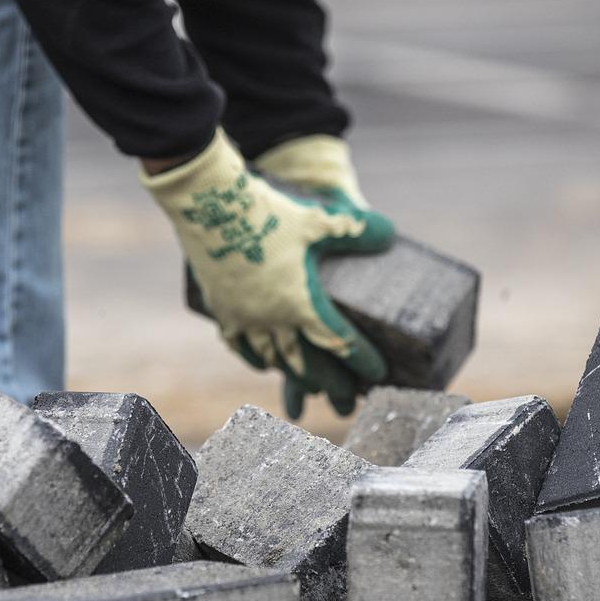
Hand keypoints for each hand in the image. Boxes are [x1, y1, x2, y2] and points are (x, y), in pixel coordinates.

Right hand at [144, 129, 393, 417]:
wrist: (209, 202)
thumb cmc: (270, 210)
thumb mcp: (320, 218)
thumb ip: (357, 230)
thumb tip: (390, 237)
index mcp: (301, 303)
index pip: (339, 341)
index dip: (362, 359)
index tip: (377, 373)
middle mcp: (272, 319)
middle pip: (306, 362)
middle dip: (330, 382)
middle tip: (348, 398)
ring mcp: (243, 317)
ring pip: (271, 356)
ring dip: (292, 373)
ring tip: (308, 385)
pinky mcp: (220, 307)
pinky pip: (237, 343)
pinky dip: (252, 356)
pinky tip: (261, 363)